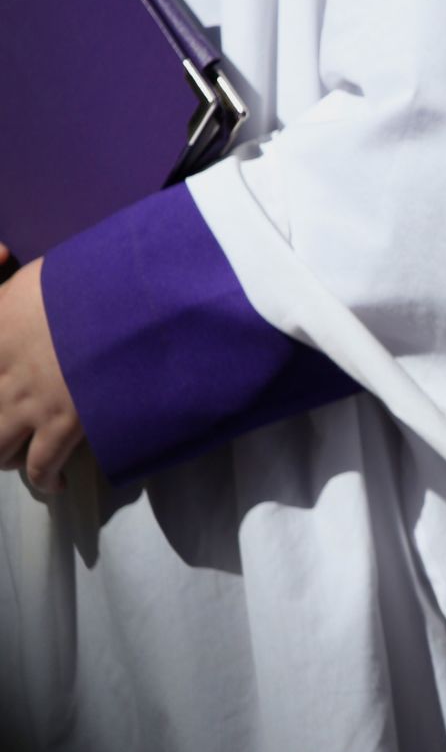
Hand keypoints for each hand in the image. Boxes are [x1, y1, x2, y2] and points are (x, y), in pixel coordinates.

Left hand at [0, 244, 82, 491]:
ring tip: (23, 457)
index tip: (7, 392)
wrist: (126, 299)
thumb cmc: (90, 278)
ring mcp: (29, 402)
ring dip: (8, 456)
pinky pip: (42, 465)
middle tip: (10, 431)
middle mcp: (2, 373)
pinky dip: (45, 480)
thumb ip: (13, 287)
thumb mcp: (34, 274)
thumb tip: (7, 268)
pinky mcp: (62, 423)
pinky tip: (57, 482)